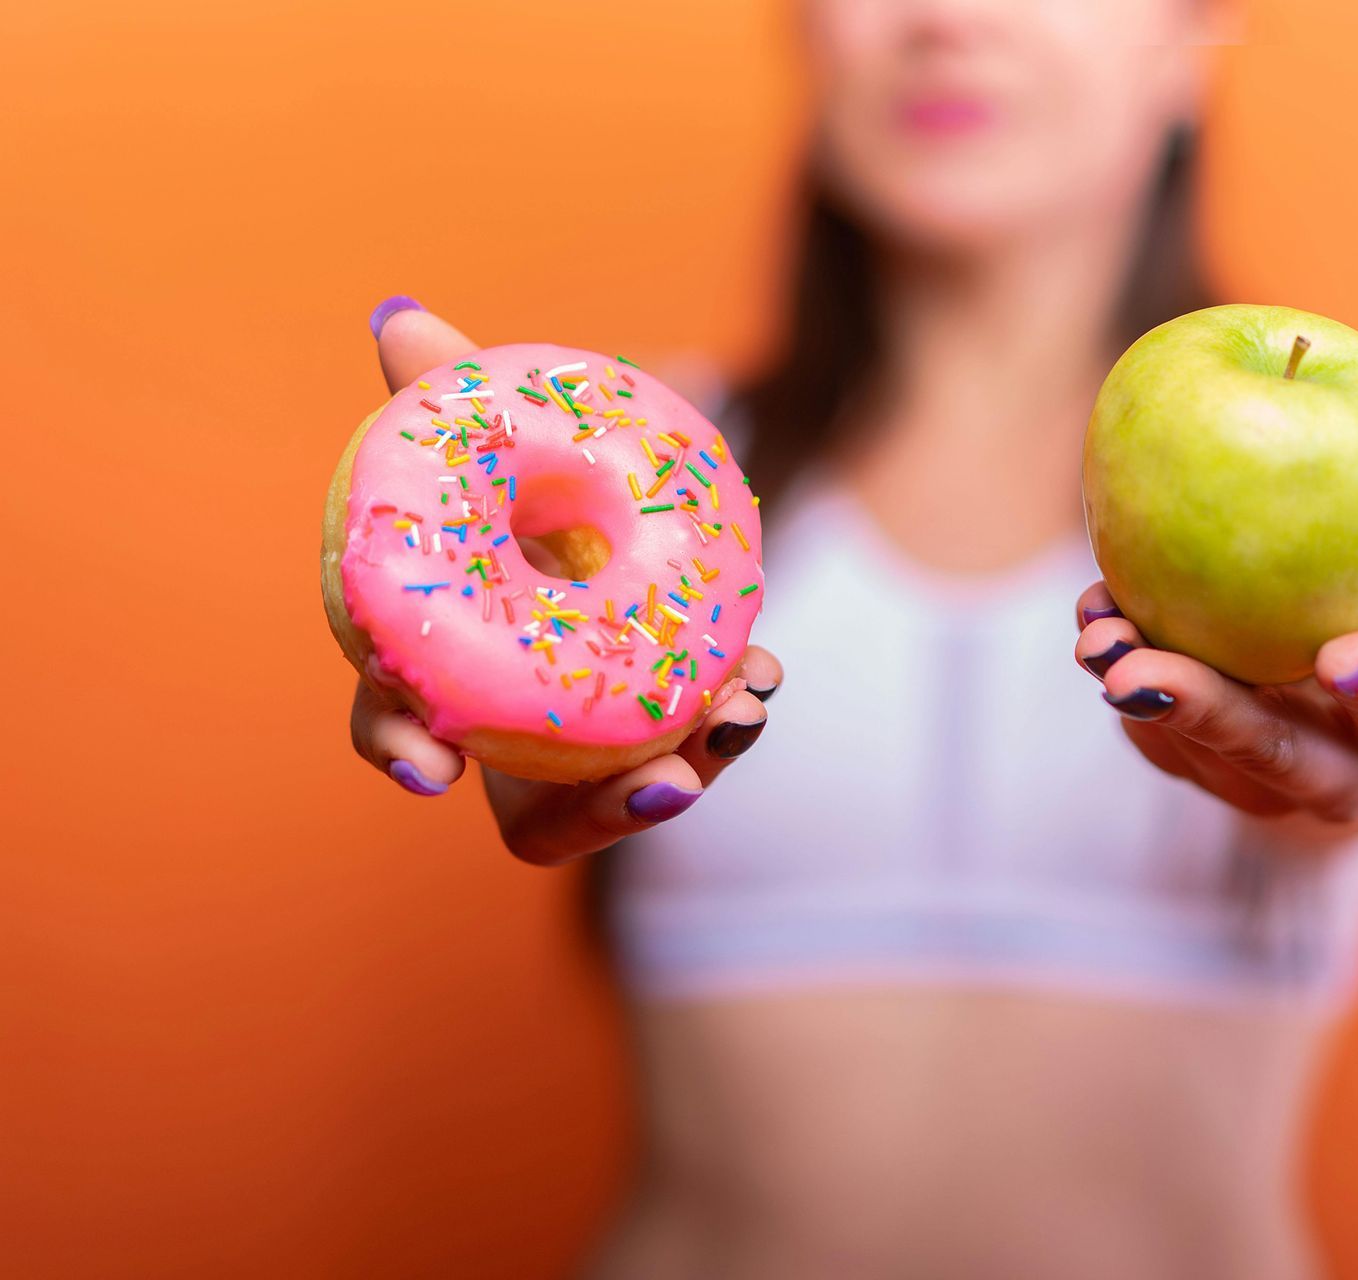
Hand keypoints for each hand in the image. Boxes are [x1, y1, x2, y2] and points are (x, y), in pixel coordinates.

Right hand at [346, 299, 781, 864]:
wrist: (595, 517)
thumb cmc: (525, 493)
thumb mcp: (497, 438)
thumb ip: (448, 389)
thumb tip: (397, 317)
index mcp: (441, 665)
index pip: (395, 721)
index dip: (401, 749)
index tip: (432, 773)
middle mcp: (508, 734)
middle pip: (533, 812)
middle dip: (597, 810)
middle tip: (660, 783)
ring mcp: (587, 756)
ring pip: (623, 801)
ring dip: (687, 772)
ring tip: (740, 716)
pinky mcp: (657, 743)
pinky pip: (687, 755)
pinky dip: (724, 725)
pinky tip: (761, 684)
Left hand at [1071, 337, 1357, 826]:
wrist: (1321, 672)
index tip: (1340, 655)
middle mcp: (1343, 774)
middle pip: (1283, 759)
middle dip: (1212, 715)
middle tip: (1149, 670)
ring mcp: (1261, 785)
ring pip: (1202, 757)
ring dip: (1144, 696)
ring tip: (1097, 639)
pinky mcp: (1194, 767)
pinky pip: (1154, 730)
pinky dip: (1125, 670)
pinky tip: (1093, 617)